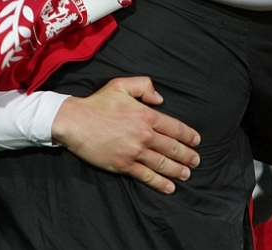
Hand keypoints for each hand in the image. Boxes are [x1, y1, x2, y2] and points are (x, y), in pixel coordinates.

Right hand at [50, 77, 199, 193]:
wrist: (75, 122)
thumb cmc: (97, 103)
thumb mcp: (121, 85)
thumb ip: (144, 86)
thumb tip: (160, 99)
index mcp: (146, 115)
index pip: (175, 128)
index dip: (188, 136)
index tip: (196, 141)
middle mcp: (144, 135)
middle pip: (172, 148)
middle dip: (187, 155)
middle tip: (196, 161)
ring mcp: (135, 152)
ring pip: (163, 163)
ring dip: (178, 170)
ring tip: (187, 174)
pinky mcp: (124, 165)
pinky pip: (147, 176)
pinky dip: (160, 183)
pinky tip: (169, 187)